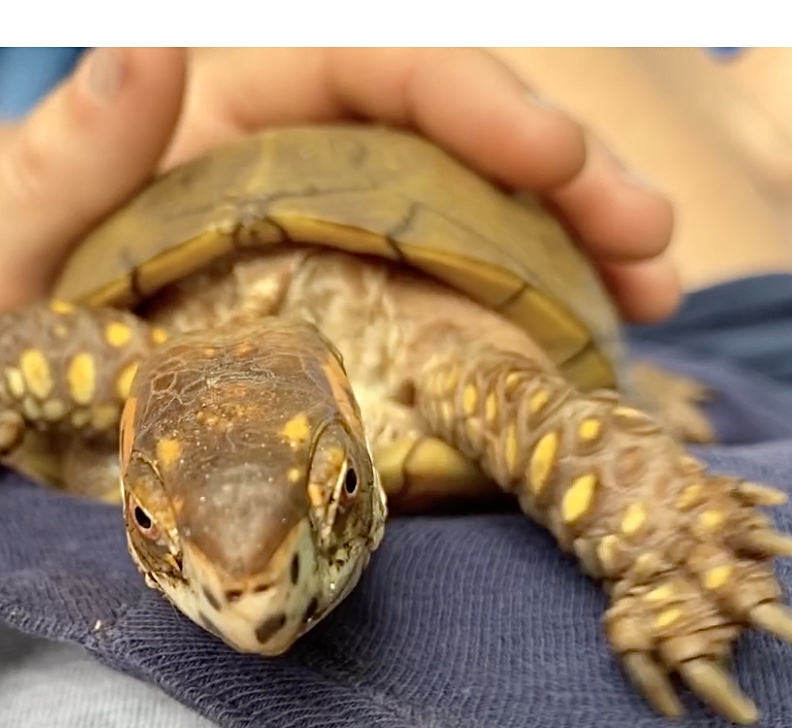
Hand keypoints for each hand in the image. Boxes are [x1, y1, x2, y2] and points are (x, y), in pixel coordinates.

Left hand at [0, 47, 676, 321]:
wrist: (18, 420)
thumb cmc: (8, 325)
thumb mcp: (14, 241)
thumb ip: (69, 156)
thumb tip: (150, 43)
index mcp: (227, 125)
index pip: (374, 74)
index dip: (475, 103)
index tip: (552, 156)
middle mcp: (304, 176)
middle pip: (458, 147)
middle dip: (567, 182)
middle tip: (648, 240)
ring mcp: (344, 254)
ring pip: (480, 222)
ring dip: (575, 254)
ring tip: (649, 296)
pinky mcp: (363, 326)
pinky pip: (462, 303)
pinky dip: (529, 317)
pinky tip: (584, 343)